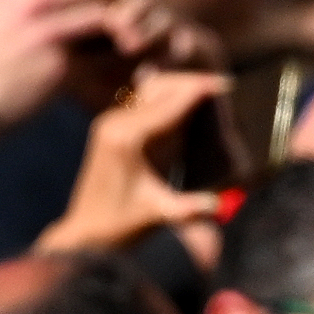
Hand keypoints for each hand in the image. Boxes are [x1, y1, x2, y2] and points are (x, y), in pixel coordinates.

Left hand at [39, 69, 231, 254]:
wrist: (86, 231)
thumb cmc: (120, 224)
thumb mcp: (158, 215)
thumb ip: (190, 209)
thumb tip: (219, 205)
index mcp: (127, 137)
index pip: (169, 104)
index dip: (199, 92)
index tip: (227, 84)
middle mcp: (116, 123)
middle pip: (159, 87)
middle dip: (191, 82)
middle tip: (224, 84)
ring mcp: (112, 123)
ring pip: (151, 90)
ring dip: (180, 87)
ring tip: (211, 91)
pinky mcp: (112, 129)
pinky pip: (145, 103)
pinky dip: (169, 99)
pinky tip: (188, 105)